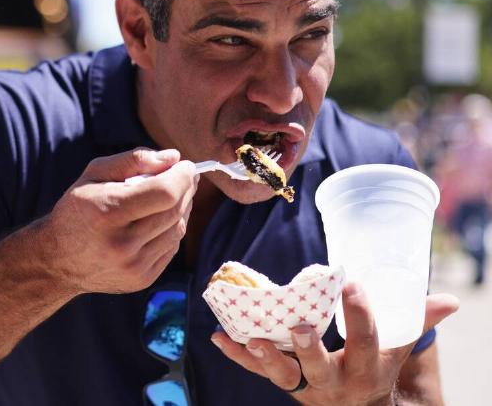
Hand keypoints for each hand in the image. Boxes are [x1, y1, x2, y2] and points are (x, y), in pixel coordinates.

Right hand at [43, 148, 196, 294]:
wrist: (57, 260)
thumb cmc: (77, 209)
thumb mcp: (94, 174)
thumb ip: (134, 160)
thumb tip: (173, 158)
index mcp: (108, 212)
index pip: (166, 193)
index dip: (183, 176)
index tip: (186, 166)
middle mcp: (122, 244)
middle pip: (175, 210)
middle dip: (186, 188)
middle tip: (185, 176)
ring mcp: (134, 266)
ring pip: (178, 229)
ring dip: (181, 208)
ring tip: (169, 196)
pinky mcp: (142, 279)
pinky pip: (172, 247)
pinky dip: (171, 228)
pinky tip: (157, 219)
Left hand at [211, 282, 458, 405]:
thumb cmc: (374, 367)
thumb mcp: (397, 349)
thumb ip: (417, 320)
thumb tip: (450, 298)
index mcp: (365, 367)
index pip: (365, 339)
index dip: (360, 314)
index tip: (352, 284)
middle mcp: (333, 380)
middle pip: (320, 367)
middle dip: (309, 349)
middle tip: (299, 328)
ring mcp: (303, 383)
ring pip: (282, 374)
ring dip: (264, 356)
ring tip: (249, 337)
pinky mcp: (280, 381)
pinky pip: (255, 370)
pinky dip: (236, 354)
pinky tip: (218, 336)